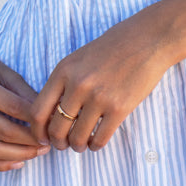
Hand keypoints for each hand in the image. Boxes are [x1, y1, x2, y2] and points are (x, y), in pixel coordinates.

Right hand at [0, 44, 49, 170]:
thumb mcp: (6, 72)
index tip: (53, 124)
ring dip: (19, 155)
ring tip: (38, 152)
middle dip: (30, 140)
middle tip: (50, 142)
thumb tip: (49, 114)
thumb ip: (25, 93)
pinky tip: (19, 162)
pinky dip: (0, 164)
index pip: (14, 107)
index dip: (36, 119)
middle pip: (3, 132)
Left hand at [27, 13, 170, 152]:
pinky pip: (100, 138)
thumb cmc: (114, 47)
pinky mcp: (119, 108)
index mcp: (63, 71)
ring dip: (77, 146)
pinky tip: (97, 142)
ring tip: (81, 144)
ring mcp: (98, 97)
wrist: (148, 39)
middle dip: (58, 142)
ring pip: (77, 137)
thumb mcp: (80, 58)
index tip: (44, 137)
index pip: (38, 111)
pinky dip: (96, 145)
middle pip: (56, 128)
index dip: (38, 130)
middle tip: (63, 145)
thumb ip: (64, 82)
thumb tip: (52, 113)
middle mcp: (78, 85)